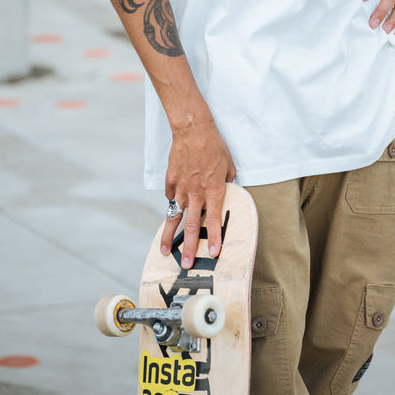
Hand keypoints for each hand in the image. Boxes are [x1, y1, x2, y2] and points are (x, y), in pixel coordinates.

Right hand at [160, 118, 236, 269]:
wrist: (192, 130)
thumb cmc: (214, 147)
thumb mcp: (228, 166)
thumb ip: (227, 184)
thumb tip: (226, 195)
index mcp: (214, 190)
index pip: (215, 220)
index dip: (215, 238)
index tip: (214, 253)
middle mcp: (196, 193)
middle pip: (192, 226)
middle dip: (190, 247)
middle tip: (187, 265)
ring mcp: (181, 188)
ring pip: (174, 217)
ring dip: (169, 236)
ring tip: (165, 252)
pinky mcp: (170, 182)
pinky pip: (171, 198)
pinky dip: (172, 206)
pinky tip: (172, 212)